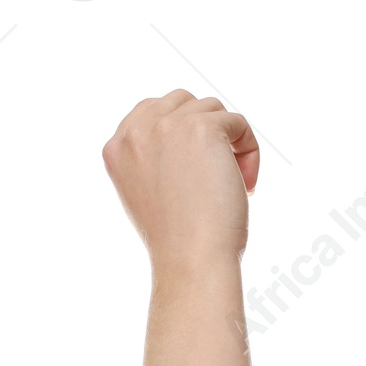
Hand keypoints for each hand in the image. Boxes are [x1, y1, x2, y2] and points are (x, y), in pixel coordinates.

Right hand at [101, 88, 258, 266]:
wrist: (191, 261)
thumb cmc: (177, 241)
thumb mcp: (146, 194)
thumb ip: (152, 158)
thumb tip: (185, 133)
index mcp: (116, 148)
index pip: (152, 112)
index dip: (182, 134)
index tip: (196, 169)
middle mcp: (136, 131)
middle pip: (183, 103)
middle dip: (206, 133)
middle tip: (217, 176)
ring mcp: (167, 126)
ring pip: (212, 110)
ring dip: (229, 143)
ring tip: (235, 183)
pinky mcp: (202, 128)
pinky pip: (238, 122)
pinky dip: (249, 150)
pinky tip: (246, 183)